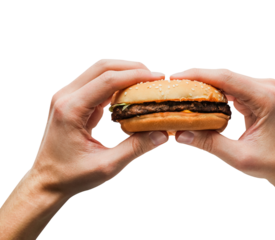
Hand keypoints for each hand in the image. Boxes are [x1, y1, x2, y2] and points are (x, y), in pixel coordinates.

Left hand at [30, 57, 169, 197]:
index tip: (158, 77)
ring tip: (146, 82)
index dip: (135, 75)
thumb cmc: (71, 176)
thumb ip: (136, 148)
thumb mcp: (106, 166)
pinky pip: (97, 83)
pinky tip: (132, 94)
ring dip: (124, 72)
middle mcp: (66, 96)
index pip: (107, 80)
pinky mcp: (72, 100)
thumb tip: (162, 134)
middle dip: (132, 67)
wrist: (46, 180)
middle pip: (103, 66)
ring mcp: (67, 96)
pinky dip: (117, 84)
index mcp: (71, 110)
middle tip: (155, 77)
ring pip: (100, 70)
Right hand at [170, 67, 274, 183]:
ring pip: (227, 79)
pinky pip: (232, 86)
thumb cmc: (272, 163)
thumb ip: (209, 144)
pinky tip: (198, 97)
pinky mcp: (259, 92)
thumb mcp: (238, 157)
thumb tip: (179, 133)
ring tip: (181, 90)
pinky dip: (214, 91)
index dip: (199, 74)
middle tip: (173, 86)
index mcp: (265, 98)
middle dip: (197, 78)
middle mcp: (267, 87)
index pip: (226, 77)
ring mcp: (264, 87)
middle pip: (225, 75)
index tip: (175, 77)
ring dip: (204, 84)